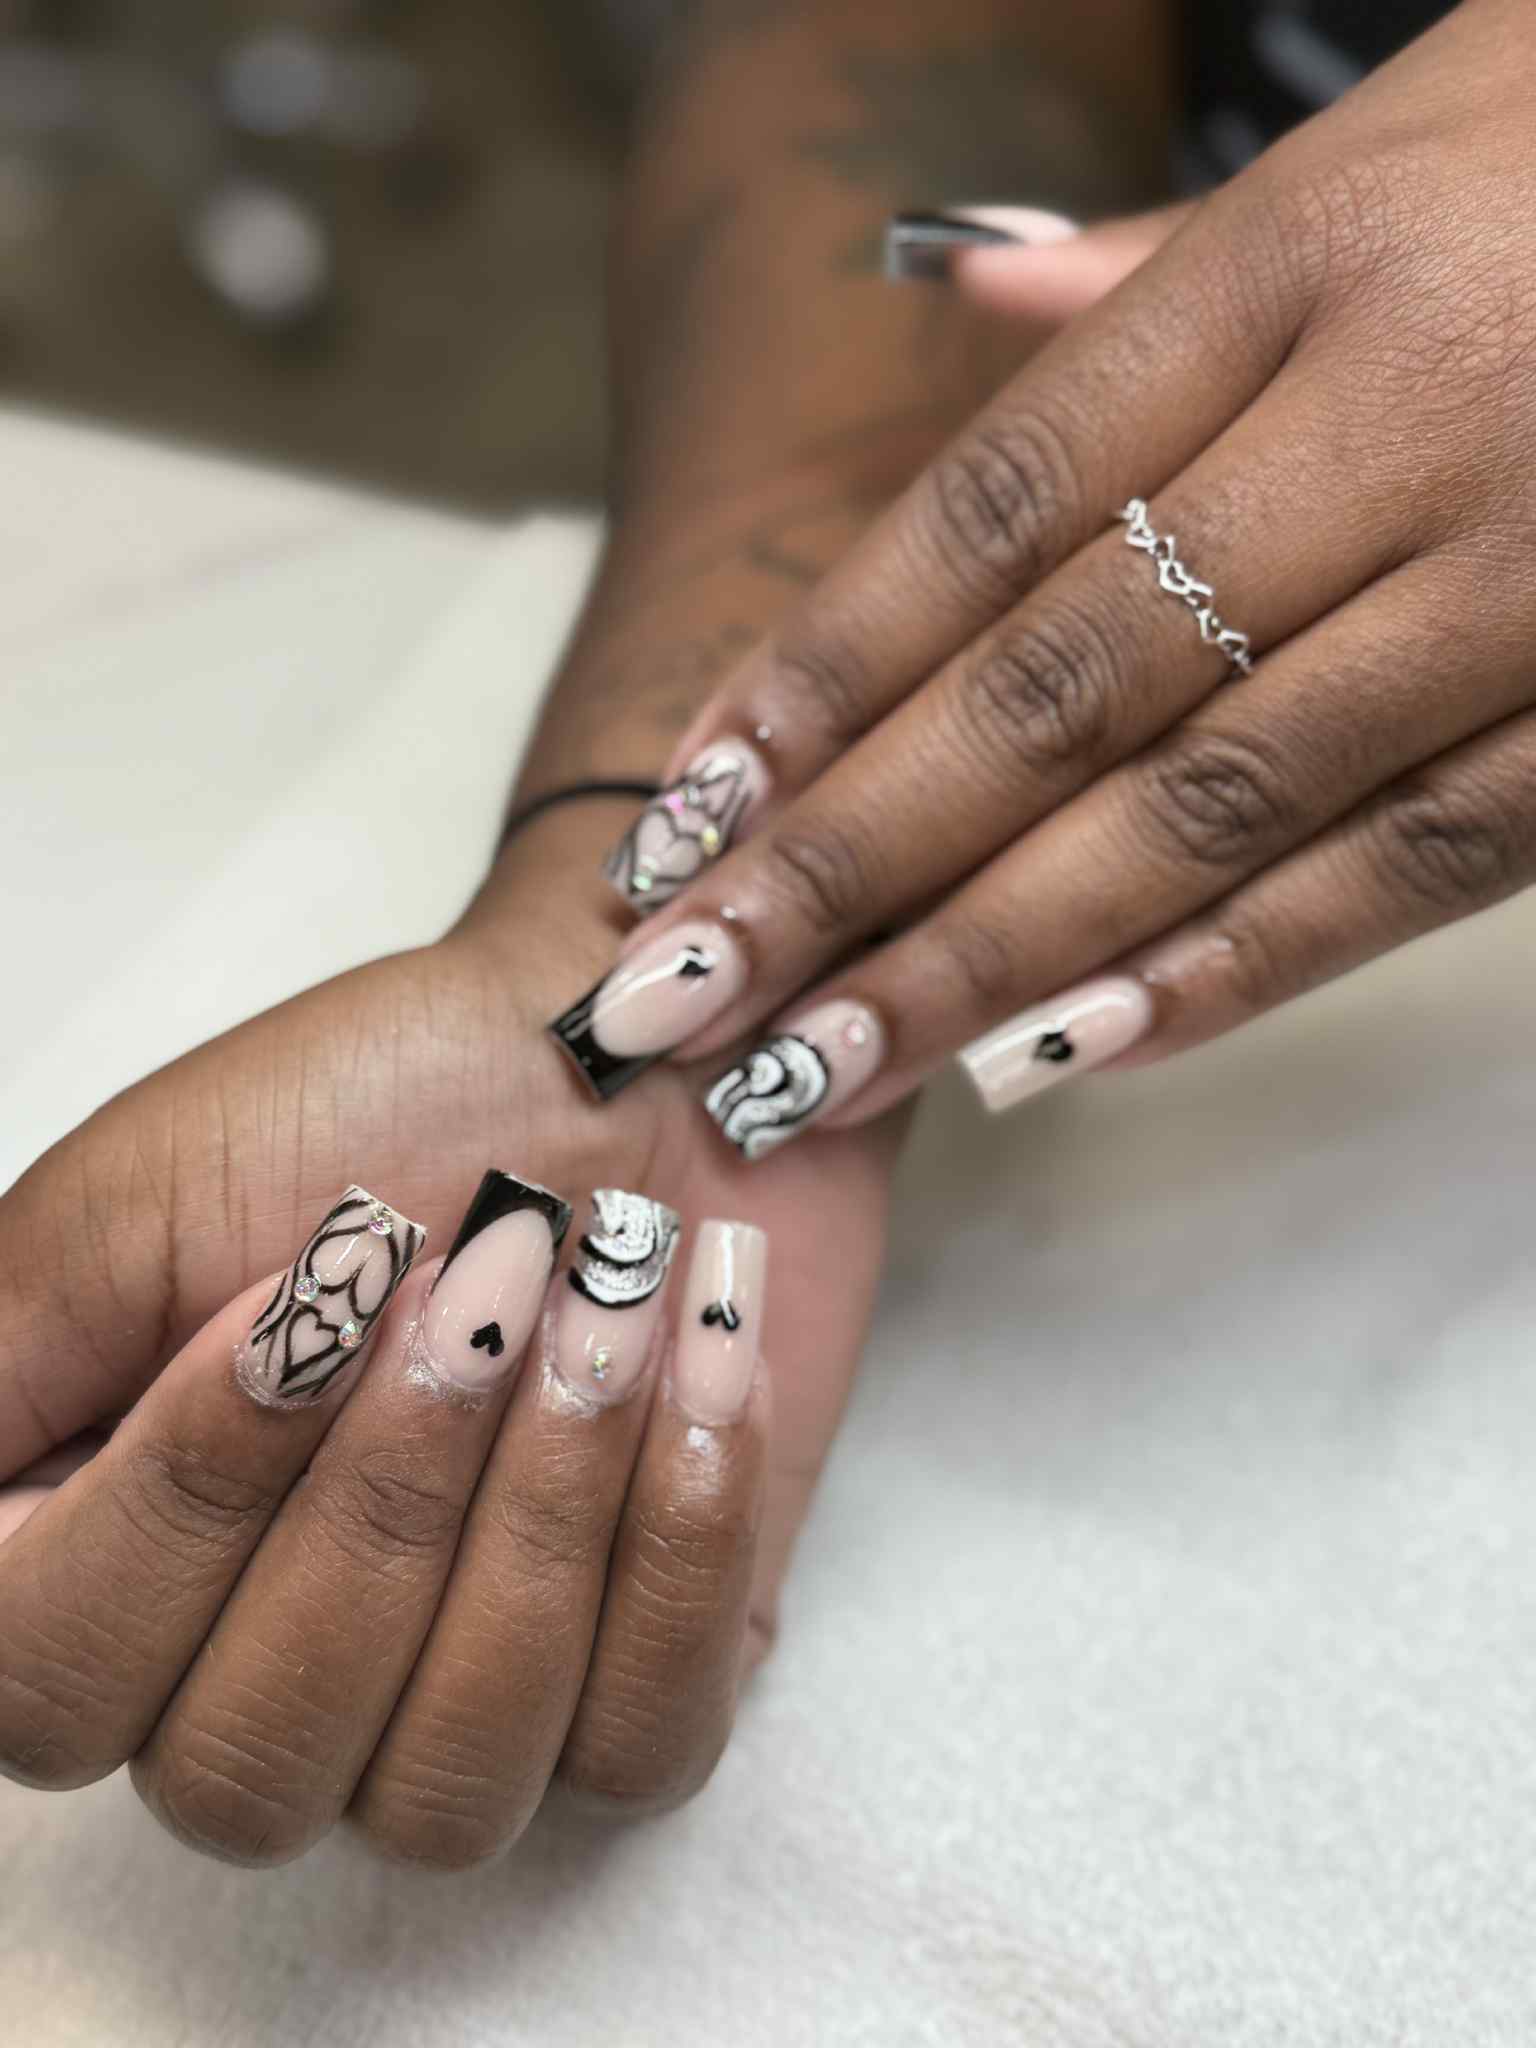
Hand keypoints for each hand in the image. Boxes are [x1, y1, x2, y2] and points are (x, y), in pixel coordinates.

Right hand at [0, 805, 898, 1864]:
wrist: (625, 1059)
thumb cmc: (377, 1109)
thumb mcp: (132, 1207)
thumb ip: (2, 1377)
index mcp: (105, 1564)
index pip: (52, 1692)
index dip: (181, 1509)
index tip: (295, 1311)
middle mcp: (258, 1676)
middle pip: (248, 1767)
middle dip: (381, 1503)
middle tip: (477, 1293)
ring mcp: (449, 1710)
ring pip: (441, 1791)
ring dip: (537, 1516)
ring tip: (602, 1309)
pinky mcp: (635, 1692)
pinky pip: (638, 1744)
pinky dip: (675, 1540)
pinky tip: (697, 1370)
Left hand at [575, 0, 1535, 1149]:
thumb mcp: (1383, 145)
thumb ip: (1163, 265)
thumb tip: (957, 279)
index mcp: (1310, 258)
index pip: (1002, 504)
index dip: (826, 670)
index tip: (693, 813)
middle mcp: (1409, 417)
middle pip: (1063, 685)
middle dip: (852, 864)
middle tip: (682, 998)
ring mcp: (1535, 578)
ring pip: (1212, 807)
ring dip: (994, 962)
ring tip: (821, 1068)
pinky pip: (1409, 865)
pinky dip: (1229, 971)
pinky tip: (1062, 1055)